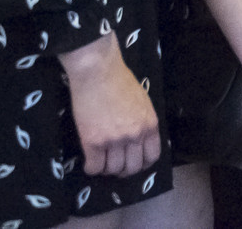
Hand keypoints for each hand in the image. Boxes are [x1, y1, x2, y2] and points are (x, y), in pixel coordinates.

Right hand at [59, 32, 160, 176]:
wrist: (98, 71)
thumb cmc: (120, 80)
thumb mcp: (143, 101)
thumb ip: (143, 121)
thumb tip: (138, 138)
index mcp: (150, 124)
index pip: (152, 156)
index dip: (142, 164)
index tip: (133, 163)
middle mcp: (135, 135)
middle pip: (133, 167)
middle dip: (124, 171)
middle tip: (114, 166)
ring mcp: (115, 141)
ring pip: (113, 169)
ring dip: (106, 170)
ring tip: (101, 163)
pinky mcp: (93, 142)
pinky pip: (94, 167)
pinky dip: (91, 168)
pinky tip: (89, 163)